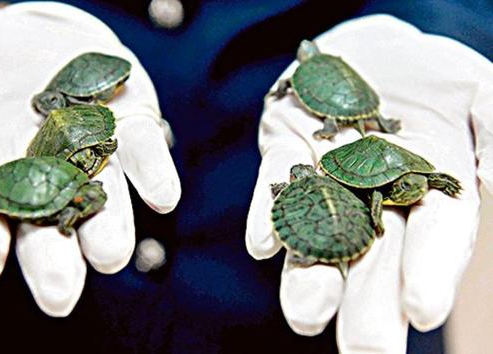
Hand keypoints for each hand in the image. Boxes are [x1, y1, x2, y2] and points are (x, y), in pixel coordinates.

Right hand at [0, 2, 179, 316]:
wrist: (36, 40)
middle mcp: (44, 173)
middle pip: (48, 223)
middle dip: (54, 260)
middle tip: (58, 296)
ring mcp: (92, 152)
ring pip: (103, 199)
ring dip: (109, 227)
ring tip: (110, 256)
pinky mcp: (131, 126)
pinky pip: (144, 153)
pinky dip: (153, 174)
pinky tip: (162, 196)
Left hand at [246, 15, 492, 352]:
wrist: (366, 55)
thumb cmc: (431, 78)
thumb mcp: (478, 90)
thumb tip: (492, 179)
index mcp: (430, 193)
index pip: (434, 241)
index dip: (428, 274)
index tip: (421, 311)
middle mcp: (374, 202)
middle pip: (373, 263)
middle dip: (369, 308)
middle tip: (366, 353)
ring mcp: (324, 184)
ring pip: (315, 243)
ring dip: (308, 281)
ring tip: (306, 315)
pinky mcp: (283, 158)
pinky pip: (272, 191)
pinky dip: (267, 218)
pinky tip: (262, 244)